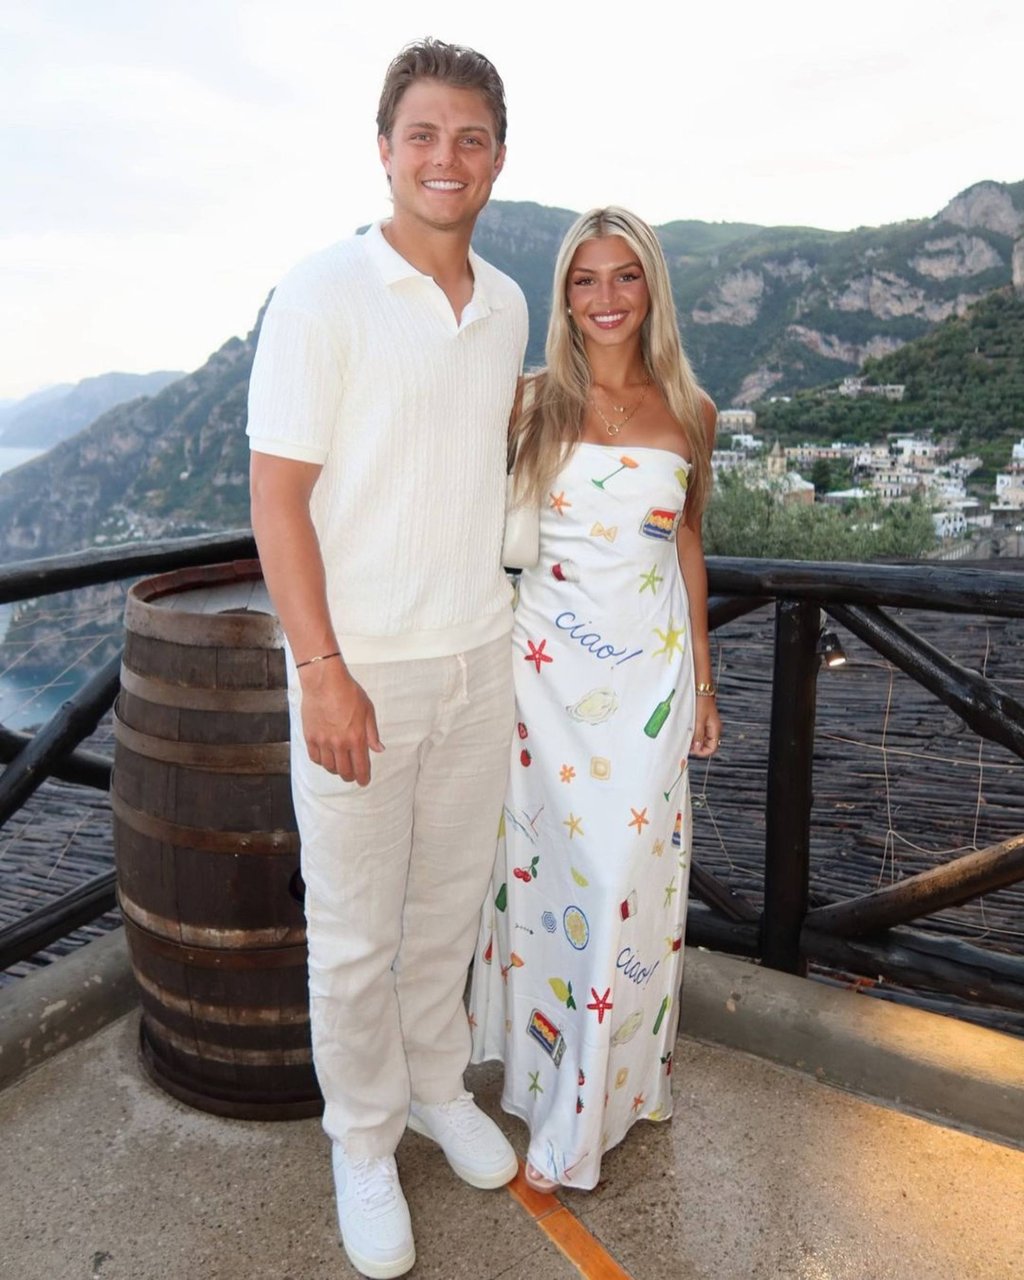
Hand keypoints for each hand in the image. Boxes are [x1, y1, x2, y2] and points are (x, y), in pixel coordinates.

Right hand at [298, 660, 382, 785]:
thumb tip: (379, 749)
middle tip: (352, 775)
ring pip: (329, 767)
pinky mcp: (310, 737)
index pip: (361, 767)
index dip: (363, 778)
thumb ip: (372, 733)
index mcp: (357, 738)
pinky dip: (321, 761)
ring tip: (339, 765)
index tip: (363, 782)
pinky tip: (326, 757)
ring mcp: (323, 741)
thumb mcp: (368, 710)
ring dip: (336, 769)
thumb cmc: (348, 692)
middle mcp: (340, 743)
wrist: (325, 682)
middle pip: (344, 771)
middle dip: (350, 776)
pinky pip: (315, 758)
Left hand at [689, 697, 721, 757]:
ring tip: (685, 737)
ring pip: (702, 738)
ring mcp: (708, 724)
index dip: (702, 752)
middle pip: (707, 744)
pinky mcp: (703, 720)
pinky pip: (699, 731)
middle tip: (685, 744)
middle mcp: (713, 728)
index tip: (691, 750)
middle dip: (697, 746)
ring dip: (694, 740)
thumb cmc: (701, 701)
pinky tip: (686, 730)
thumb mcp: (698, 720)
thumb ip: (698, 735)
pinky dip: (693, 733)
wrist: (701, 688)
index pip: (712, 748)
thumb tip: (697, 748)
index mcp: (715, 729)